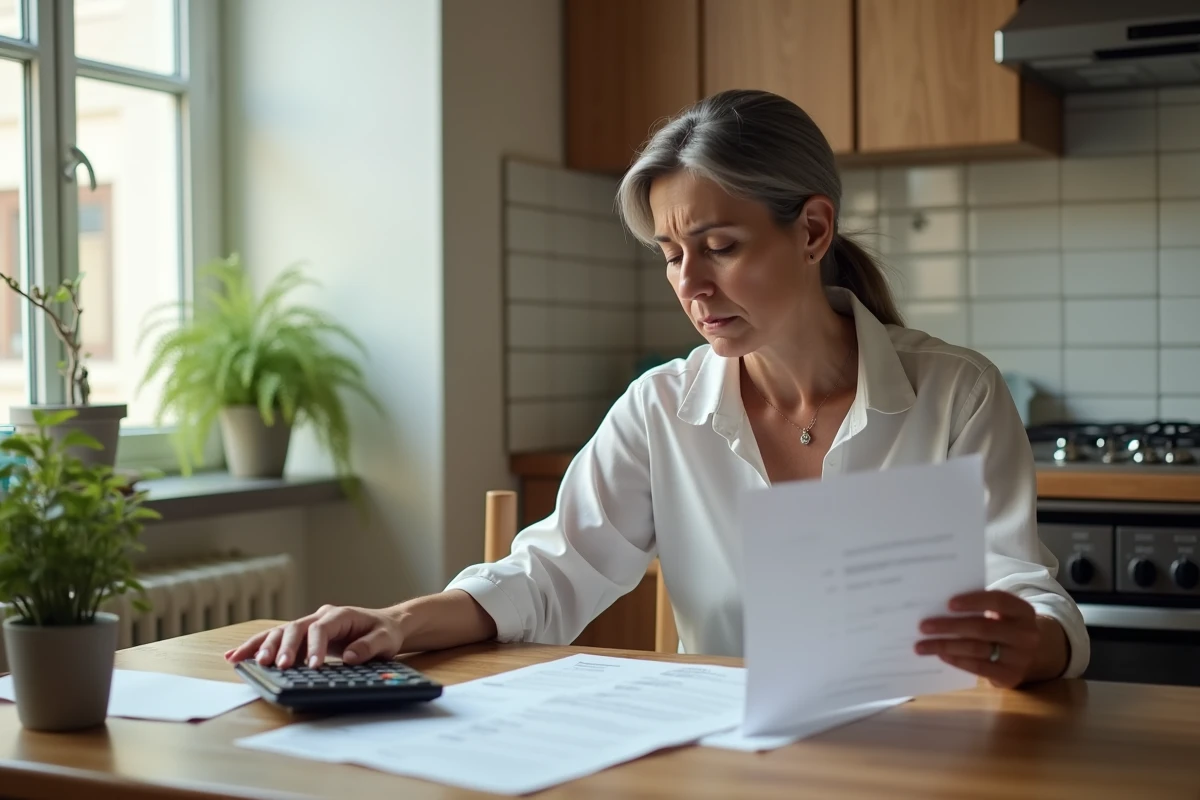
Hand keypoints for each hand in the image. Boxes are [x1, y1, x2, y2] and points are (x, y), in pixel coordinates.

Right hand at [224, 605, 402, 668]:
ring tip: (246, 661)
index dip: (314, 646)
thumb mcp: (385, 640)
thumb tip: (350, 656)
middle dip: (283, 647)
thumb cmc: (384, 633)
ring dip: (262, 647)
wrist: (385, 626)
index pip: (321, 628)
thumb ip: (369, 646)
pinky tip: (235, 657)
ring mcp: (308, 624)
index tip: (312, 666)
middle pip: (295, 628)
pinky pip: (275, 639)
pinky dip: (255, 647)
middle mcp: (320, 616)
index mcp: (340, 615)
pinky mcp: (301, 636)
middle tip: (276, 665)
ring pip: (279, 632)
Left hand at [914, 590, 1039, 688]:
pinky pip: (978, 668)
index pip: (999, 601)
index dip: (973, 601)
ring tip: (922, 645)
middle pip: (982, 627)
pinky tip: (941, 655)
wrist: (1030, 655)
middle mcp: (1026, 634)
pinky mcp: (1010, 676)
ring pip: (977, 649)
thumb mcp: (1001, 614)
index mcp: (1023, 611)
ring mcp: (1020, 657)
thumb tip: (937, 607)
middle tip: (923, 627)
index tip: (948, 604)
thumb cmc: (1004, 626)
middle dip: (949, 626)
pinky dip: (957, 660)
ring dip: (945, 646)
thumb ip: (979, 608)